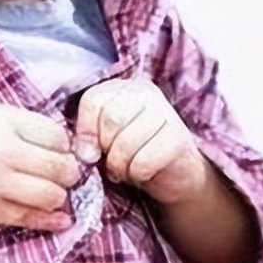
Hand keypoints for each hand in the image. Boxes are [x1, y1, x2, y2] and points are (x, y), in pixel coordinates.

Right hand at [0, 102, 81, 231]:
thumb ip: (24, 124)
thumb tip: (62, 142)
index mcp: (5, 124)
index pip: (57, 137)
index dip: (65, 145)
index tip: (61, 150)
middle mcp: (4, 154)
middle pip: (60, 168)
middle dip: (70, 172)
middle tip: (66, 173)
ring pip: (51, 196)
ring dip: (60, 195)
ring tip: (54, 190)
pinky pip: (30, 219)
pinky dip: (50, 220)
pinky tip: (60, 218)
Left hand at [74, 77, 207, 205]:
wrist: (175, 174)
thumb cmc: (133, 154)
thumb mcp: (105, 140)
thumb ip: (89, 136)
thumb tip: (84, 152)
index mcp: (124, 88)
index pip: (93, 100)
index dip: (86, 131)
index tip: (90, 151)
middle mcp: (146, 92)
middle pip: (110, 119)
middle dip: (107, 149)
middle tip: (112, 162)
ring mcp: (166, 113)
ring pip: (126, 142)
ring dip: (120, 166)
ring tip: (125, 169)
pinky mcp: (179, 139)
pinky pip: (143, 161)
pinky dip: (137, 174)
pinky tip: (142, 173)